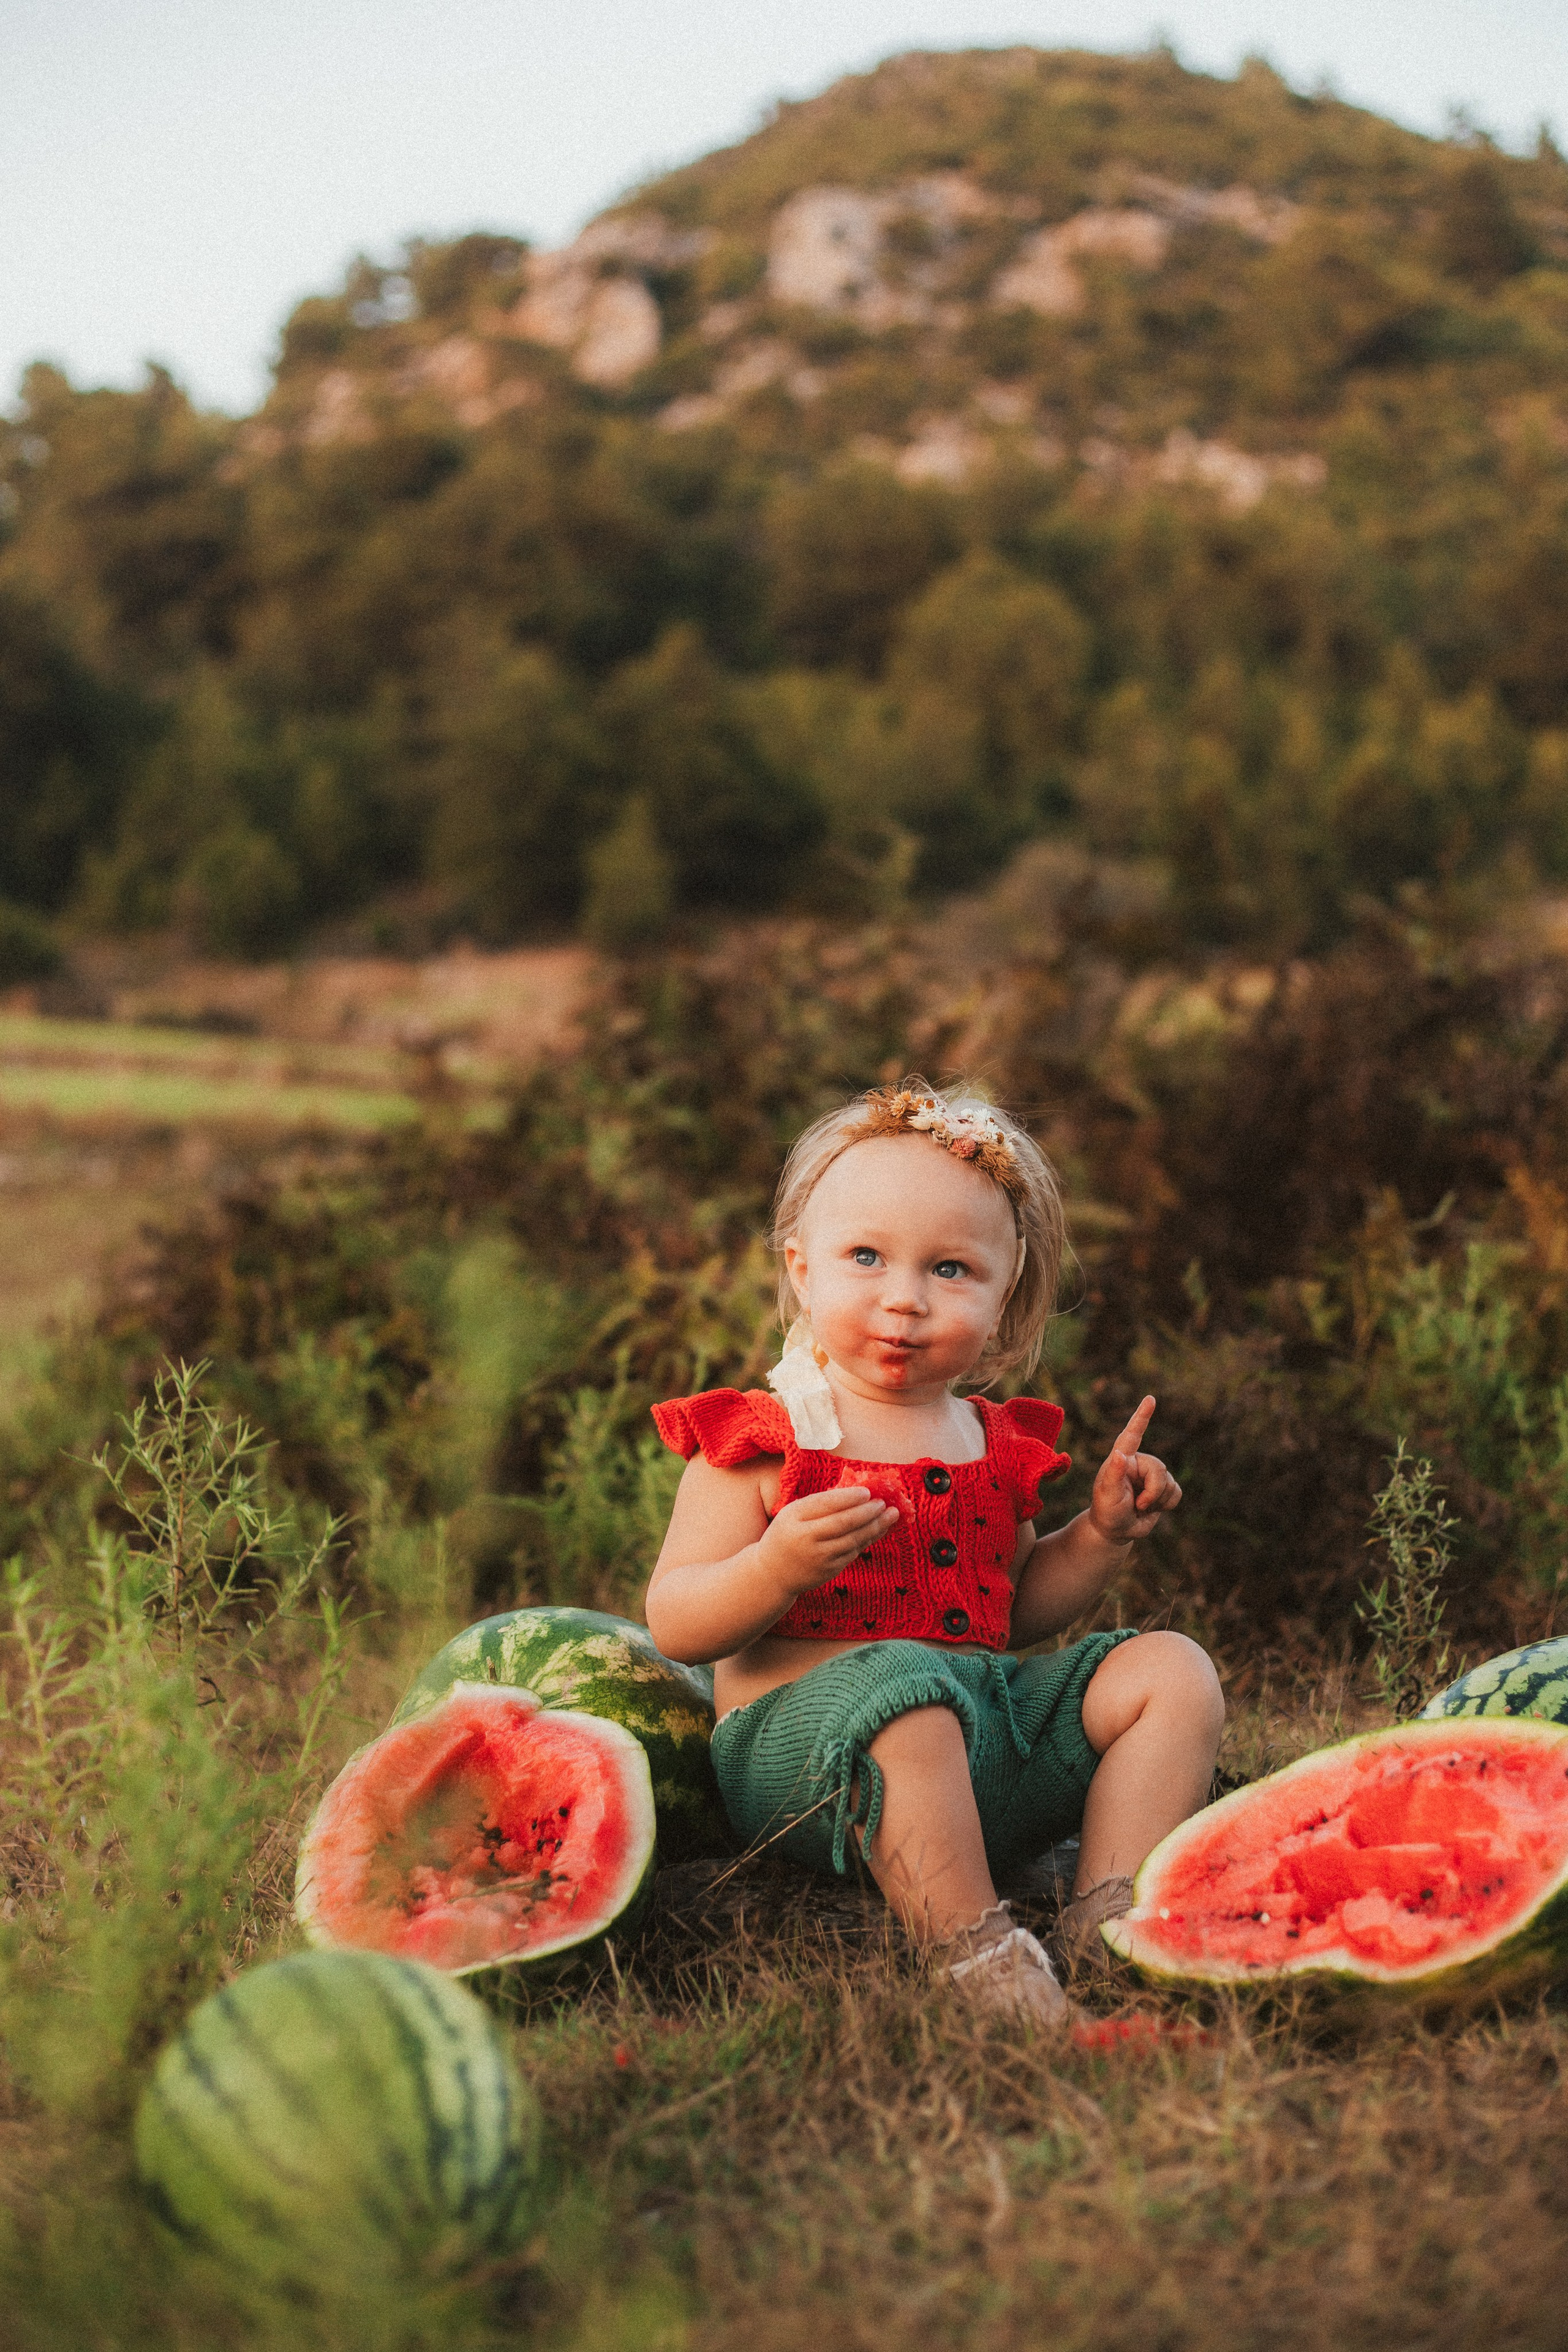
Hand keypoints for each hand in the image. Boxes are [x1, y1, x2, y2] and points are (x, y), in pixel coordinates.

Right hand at [757, 1487, 898, 1600]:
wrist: (773, 1573)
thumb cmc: (786, 1534)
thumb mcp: (793, 1514)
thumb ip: (818, 1504)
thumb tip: (854, 1491)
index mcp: (795, 1518)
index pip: (826, 1504)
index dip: (849, 1498)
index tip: (867, 1491)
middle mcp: (807, 1539)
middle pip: (844, 1523)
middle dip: (868, 1512)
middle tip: (884, 1503)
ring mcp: (819, 1558)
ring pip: (853, 1540)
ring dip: (875, 1527)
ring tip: (891, 1515)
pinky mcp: (829, 1571)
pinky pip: (852, 1553)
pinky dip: (867, 1540)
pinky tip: (878, 1530)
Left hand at [1088, 1396, 1181, 1545]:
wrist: (1115, 1530)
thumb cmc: (1106, 1511)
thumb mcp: (1107, 1495)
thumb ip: (1113, 1474)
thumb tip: (1119, 1454)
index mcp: (1121, 1459)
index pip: (1132, 1434)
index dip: (1142, 1416)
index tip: (1150, 1399)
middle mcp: (1138, 1463)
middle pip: (1159, 1469)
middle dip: (1153, 1491)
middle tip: (1137, 1505)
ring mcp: (1151, 1476)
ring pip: (1169, 1482)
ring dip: (1158, 1500)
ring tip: (1140, 1507)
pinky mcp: (1162, 1489)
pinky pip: (1177, 1493)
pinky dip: (1167, 1504)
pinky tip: (1153, 1509)